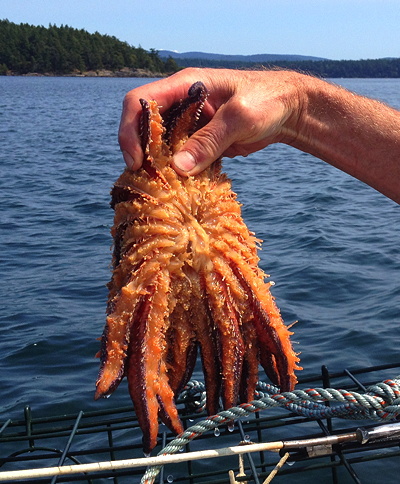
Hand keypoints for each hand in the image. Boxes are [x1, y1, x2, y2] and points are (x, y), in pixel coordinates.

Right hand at [118, 68, 304, 174]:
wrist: (289, 110)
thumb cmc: (267, 100)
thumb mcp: (239, 118)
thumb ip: (209, 141)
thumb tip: (178, 169)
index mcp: (184, 85)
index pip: (140, 101)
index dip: (130, 129)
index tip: (136, 160)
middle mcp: (181, 102)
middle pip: (144, 125)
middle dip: (140, 150)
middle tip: (143, 179)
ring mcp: (190, 123)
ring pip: (160, 143)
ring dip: (157, 164)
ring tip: (157, 187)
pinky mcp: (200, 140)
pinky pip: (180, 156)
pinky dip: (176, 171)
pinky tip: (178, 186)